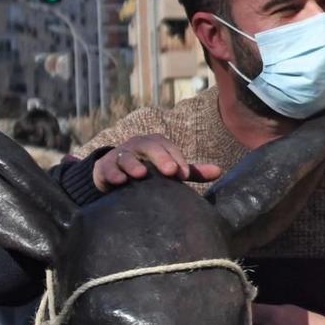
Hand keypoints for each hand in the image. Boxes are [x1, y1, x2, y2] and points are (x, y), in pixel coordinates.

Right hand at [93, 135, 223, 191]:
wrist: (116, 175)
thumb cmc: (150, 170)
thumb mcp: (170, 169)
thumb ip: (192, 171)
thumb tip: (220, 171)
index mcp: (156, 144)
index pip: (169, 148)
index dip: (177, 159)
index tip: (184, 174)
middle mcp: (138, 145)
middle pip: (149, 147)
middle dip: (160, 157)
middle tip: (170, 171)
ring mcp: (120, 154)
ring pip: (126, 156)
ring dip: (133, 164)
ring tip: (140, 174)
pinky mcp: (104, 167)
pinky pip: (107, 168)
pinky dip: (113, 173)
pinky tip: (120, 180)